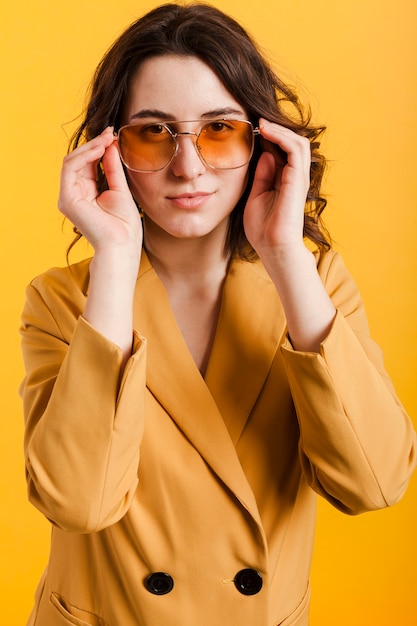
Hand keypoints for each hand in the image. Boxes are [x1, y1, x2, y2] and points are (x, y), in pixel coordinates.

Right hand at [58, 127, 142, 253]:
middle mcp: (74, 194)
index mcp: (87, 193)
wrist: (123, 245)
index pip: (88, 164)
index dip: (99, 147)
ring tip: (107, 138)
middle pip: (79, 160)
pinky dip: (85, 155)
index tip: (114, 135)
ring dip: (90, 146)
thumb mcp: (120, 189)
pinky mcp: (67, 199)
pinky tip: (100, 148)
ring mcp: (68, 197)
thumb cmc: (125, 225)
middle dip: (95, 144)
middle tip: (111, 132)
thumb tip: (110, 145)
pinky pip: (70, 168)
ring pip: (72, 160)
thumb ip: (113, 168)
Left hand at [243, 119, 310, 259]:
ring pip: (297, 142)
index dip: (270, 138)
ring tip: (262, 123)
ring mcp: (298, 178)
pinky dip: (282, 136)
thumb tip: (266, 155)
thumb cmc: (264, 229)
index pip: (282, 151)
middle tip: (257, 122)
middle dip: (276, 130)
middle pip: (292, 143)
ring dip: (280, 129)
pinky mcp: (298, 179)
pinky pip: (295, 149)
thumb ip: (262, 176)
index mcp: (284, 181)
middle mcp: (294, 177)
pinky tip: (267, 131)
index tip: (252, 129)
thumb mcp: (257, 196)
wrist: (273, 247)